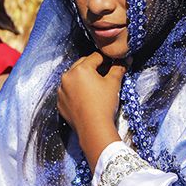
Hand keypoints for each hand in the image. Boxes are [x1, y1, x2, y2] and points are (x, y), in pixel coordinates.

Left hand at [57, 52, 125, 169]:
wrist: (93, 129)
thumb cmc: (104, 105)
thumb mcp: (114, 84)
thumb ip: (118, 68)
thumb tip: (125, 60)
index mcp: (80, 69)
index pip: (95, 57)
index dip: (106, 59)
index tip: (112, 62)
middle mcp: (67, 76)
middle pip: (82, 65)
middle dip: (93, 67)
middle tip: (104, 74)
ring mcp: (62, 90)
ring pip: (73, 78)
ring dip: (82, 79)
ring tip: (94, 87)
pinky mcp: (60, 102)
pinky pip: (68, 92)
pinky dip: (75, 92)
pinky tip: (85, 98)